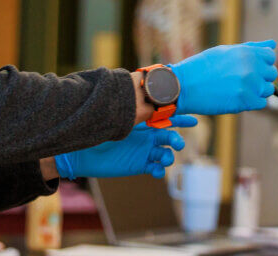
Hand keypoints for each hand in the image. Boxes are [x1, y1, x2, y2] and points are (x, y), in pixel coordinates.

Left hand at [54, 115, 195, 179]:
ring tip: (165, 159)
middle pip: (169, 137)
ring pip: (165, 154)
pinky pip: (155, 168)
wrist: (84, 152)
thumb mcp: (116, 121)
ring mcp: (145, 151)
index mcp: (144, 123)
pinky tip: (157, 172)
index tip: (193, 121)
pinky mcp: (140, 165)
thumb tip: (146, 106)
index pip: (166, 119)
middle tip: (178, 144)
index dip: (181, 120)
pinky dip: (159, 171)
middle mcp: (147, 136)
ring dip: (168, 157)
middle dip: (177, 140)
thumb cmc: (99, 131)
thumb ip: (131, 116)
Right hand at [171, 41, 277, 115]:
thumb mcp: (226, 51)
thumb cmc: (203, 67)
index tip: (250, 67)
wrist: (184, 86)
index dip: (262, 62)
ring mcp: (250, 85)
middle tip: (241, 80)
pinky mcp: (245, 101)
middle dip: (260, 77)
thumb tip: (273, 44)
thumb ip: (251, 48)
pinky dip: (252, 102)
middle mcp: (251, 67)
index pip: (270, 56)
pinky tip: (237, 97)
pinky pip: (261, 103)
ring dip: (257, 91)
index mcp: (247, 52)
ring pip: (267, 90)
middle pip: (271, 73)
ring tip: (238, 89)